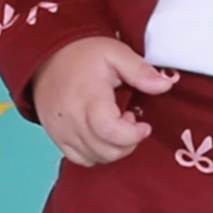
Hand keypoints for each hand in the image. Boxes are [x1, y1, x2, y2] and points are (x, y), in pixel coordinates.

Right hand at [31, 37, 175, 166]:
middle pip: (105, 150)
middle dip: (127, 142)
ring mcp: (61, 131)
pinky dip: (96, 154)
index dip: (133, 135)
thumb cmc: (83, 53)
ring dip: (113, 148)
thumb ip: (140, 71)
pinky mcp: (55, 137)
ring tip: (116, 124)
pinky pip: (79, 159)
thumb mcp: (115, 53)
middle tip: (130, 120)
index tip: (144, 125)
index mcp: (88, 96)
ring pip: (94, 158)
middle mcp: (71, 118)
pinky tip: (102, 135)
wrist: (47, 55)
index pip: (110, 131)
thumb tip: (166, 85)